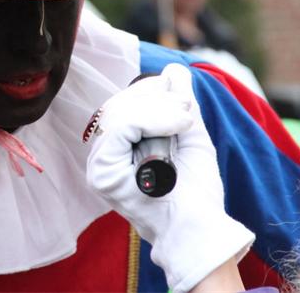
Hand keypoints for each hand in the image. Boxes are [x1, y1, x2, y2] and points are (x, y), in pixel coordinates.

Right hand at [87, 64, 253, 292]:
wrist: (200, 229)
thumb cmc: (196, 192)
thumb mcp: (189, 135)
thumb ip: (179, 103)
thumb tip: (173, 69)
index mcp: (118, 149)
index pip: (123, 106)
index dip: (152, 92)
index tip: (184, 103)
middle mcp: (101, 156)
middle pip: (119, 105)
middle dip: (156, 97)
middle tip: (186, 109)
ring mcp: (99, 165)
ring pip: (119, 111)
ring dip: (159, 107)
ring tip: (185, 120)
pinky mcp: (103, 172)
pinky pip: (121, 125)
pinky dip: (153, 117)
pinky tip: (179, 125)